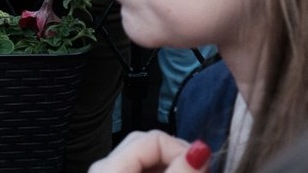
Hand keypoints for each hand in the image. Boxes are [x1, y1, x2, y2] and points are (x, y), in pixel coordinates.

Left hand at [88, 132, 210, 172]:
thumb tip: (201, 148)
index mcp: (107, 168)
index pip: (153, 138)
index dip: (183, 150)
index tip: (204, 166)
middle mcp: (103, 168)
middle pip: (147, 143)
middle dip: (176, 155)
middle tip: (198, 171)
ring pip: (145, 158)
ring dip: (170, 164)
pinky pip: (139, 169)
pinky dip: (159, 172)